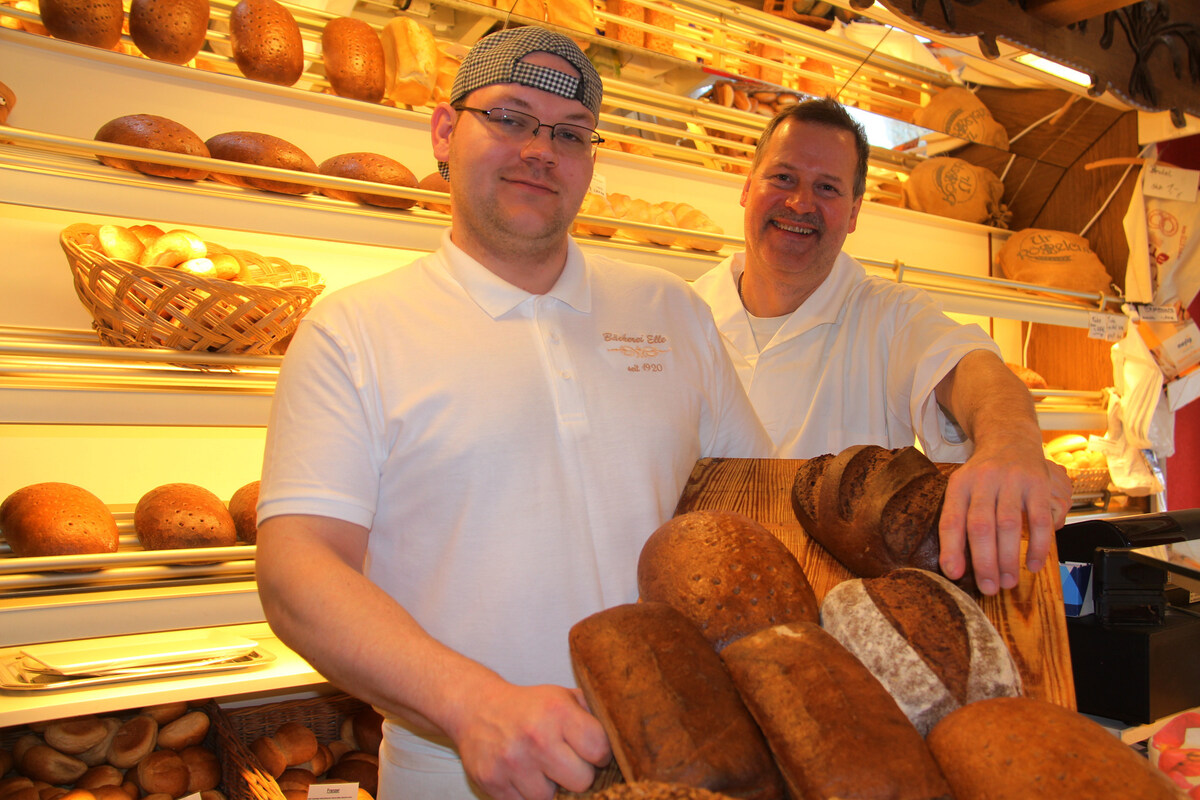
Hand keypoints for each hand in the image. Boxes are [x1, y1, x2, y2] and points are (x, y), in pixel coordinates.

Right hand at [451, 681, 610, 799]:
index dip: (599, 755)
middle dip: (577, 775)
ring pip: (550, 799)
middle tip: (566, 763)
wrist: (476, 709)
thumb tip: (626, 738)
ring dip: (549, 788)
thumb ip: (593, 715)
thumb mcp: (562, 697)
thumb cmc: (529, 707)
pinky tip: (523, 776)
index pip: (598, 749)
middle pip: (580, 781)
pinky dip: (527, 796)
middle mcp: (535, 736)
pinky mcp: (493, 783)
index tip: (591, 752)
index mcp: (557, 711)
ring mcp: (512, 762)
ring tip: (541, 768)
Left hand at [937, 442, 1071, 594]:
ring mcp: (1013, 481)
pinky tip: (1032, 565)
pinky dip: (1038, 546)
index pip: (951, 519)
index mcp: (960, 484)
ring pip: (1009, 525)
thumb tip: (951, 567)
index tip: (953, 574)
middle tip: (988, 588)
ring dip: (1009, 558)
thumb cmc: (982, 476)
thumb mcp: (962, 489)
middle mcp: (984, 480)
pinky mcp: (1038, 485)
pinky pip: (1040, 520)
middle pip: (981, 526)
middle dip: (984, 562)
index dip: (951, 548)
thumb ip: (956, 521)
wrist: (1010, 438)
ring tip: (1008, 582)